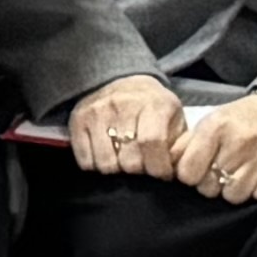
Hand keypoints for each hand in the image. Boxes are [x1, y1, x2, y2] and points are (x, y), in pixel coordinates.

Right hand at [66, 74, 192, 177]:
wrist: (120, 81)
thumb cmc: (153, 108)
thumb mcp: (174, 118)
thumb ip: (179, 144)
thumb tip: (174, 170)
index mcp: (153, 104)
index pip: (152, 142)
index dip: (158, 167)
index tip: (161, 175)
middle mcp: (122, 104)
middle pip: (129, 159)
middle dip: (139, 171)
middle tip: (142, 167)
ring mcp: (96, 112)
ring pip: (106, 164)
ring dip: (117, 170)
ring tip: (124, 162)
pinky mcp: (77, 120)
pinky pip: (85, 161)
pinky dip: (96, 166)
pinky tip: (107, 157)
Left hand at [172, 90, 256, 206]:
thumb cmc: (240, 123)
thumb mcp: (210, 126)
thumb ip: (186, 147)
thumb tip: (166, 168)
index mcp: (215, 126)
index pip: (188, 173)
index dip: (192, 177)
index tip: (200, 172)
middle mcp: (242, 137)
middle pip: (211, 187)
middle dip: (214, 185)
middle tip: (225, 173)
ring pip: (236, 195)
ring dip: (237, 190)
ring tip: (243, 174)